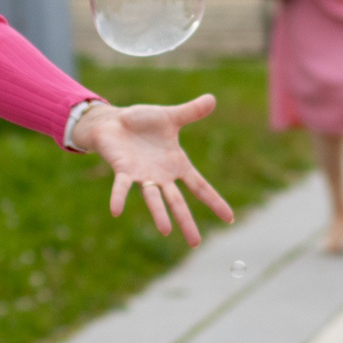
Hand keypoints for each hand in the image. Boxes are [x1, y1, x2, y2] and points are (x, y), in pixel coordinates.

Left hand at [71, 95, 234, 244]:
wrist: (113, 122)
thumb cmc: (142, 122)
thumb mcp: (170, 117)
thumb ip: (191, 112)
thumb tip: (213, 99)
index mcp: (176, 164)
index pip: (200, 186)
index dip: (214, 201)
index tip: (229, 219)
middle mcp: (161, 176)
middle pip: (177, 201)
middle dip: (186, 222)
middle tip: (196, 243)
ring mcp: (142, 175)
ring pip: (153, 198)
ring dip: (159, 213)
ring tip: (165, 231)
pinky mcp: (123, 170)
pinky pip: (121, 186)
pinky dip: (118, 197)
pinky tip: (115, 211)